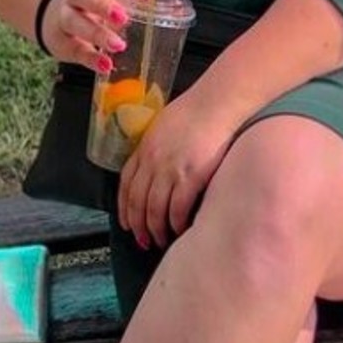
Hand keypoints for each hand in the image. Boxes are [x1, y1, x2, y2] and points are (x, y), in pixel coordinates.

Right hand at [39, 0, 150, 72]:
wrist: (58, 21)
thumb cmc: (98, 10)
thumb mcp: (115, 0)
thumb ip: (138, 6)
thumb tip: (178, 13)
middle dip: (103, 4)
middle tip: (124, 17)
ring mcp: (66, 16)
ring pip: (74, 20)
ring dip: (97, 33)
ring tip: (119, 45)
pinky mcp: (61, 41)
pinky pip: (74, 49)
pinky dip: (91, 58)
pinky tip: (106, 65)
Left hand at [117, 92, 240, 249]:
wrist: (218, 102)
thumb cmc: (196, 109)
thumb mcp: (163, 126)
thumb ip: (155, 147)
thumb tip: (155, 165)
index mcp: (144, 148)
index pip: (126, 185)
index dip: (124, 208)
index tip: (128, 223)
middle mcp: (152, 161)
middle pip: (137, 202)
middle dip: (138, 225)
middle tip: (143, 240)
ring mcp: (170, 170)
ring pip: (154, 210)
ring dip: (156, 229)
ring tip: (161, 239)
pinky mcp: (190, 176)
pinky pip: (177, 208)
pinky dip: (176, 223)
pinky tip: (179, 229)